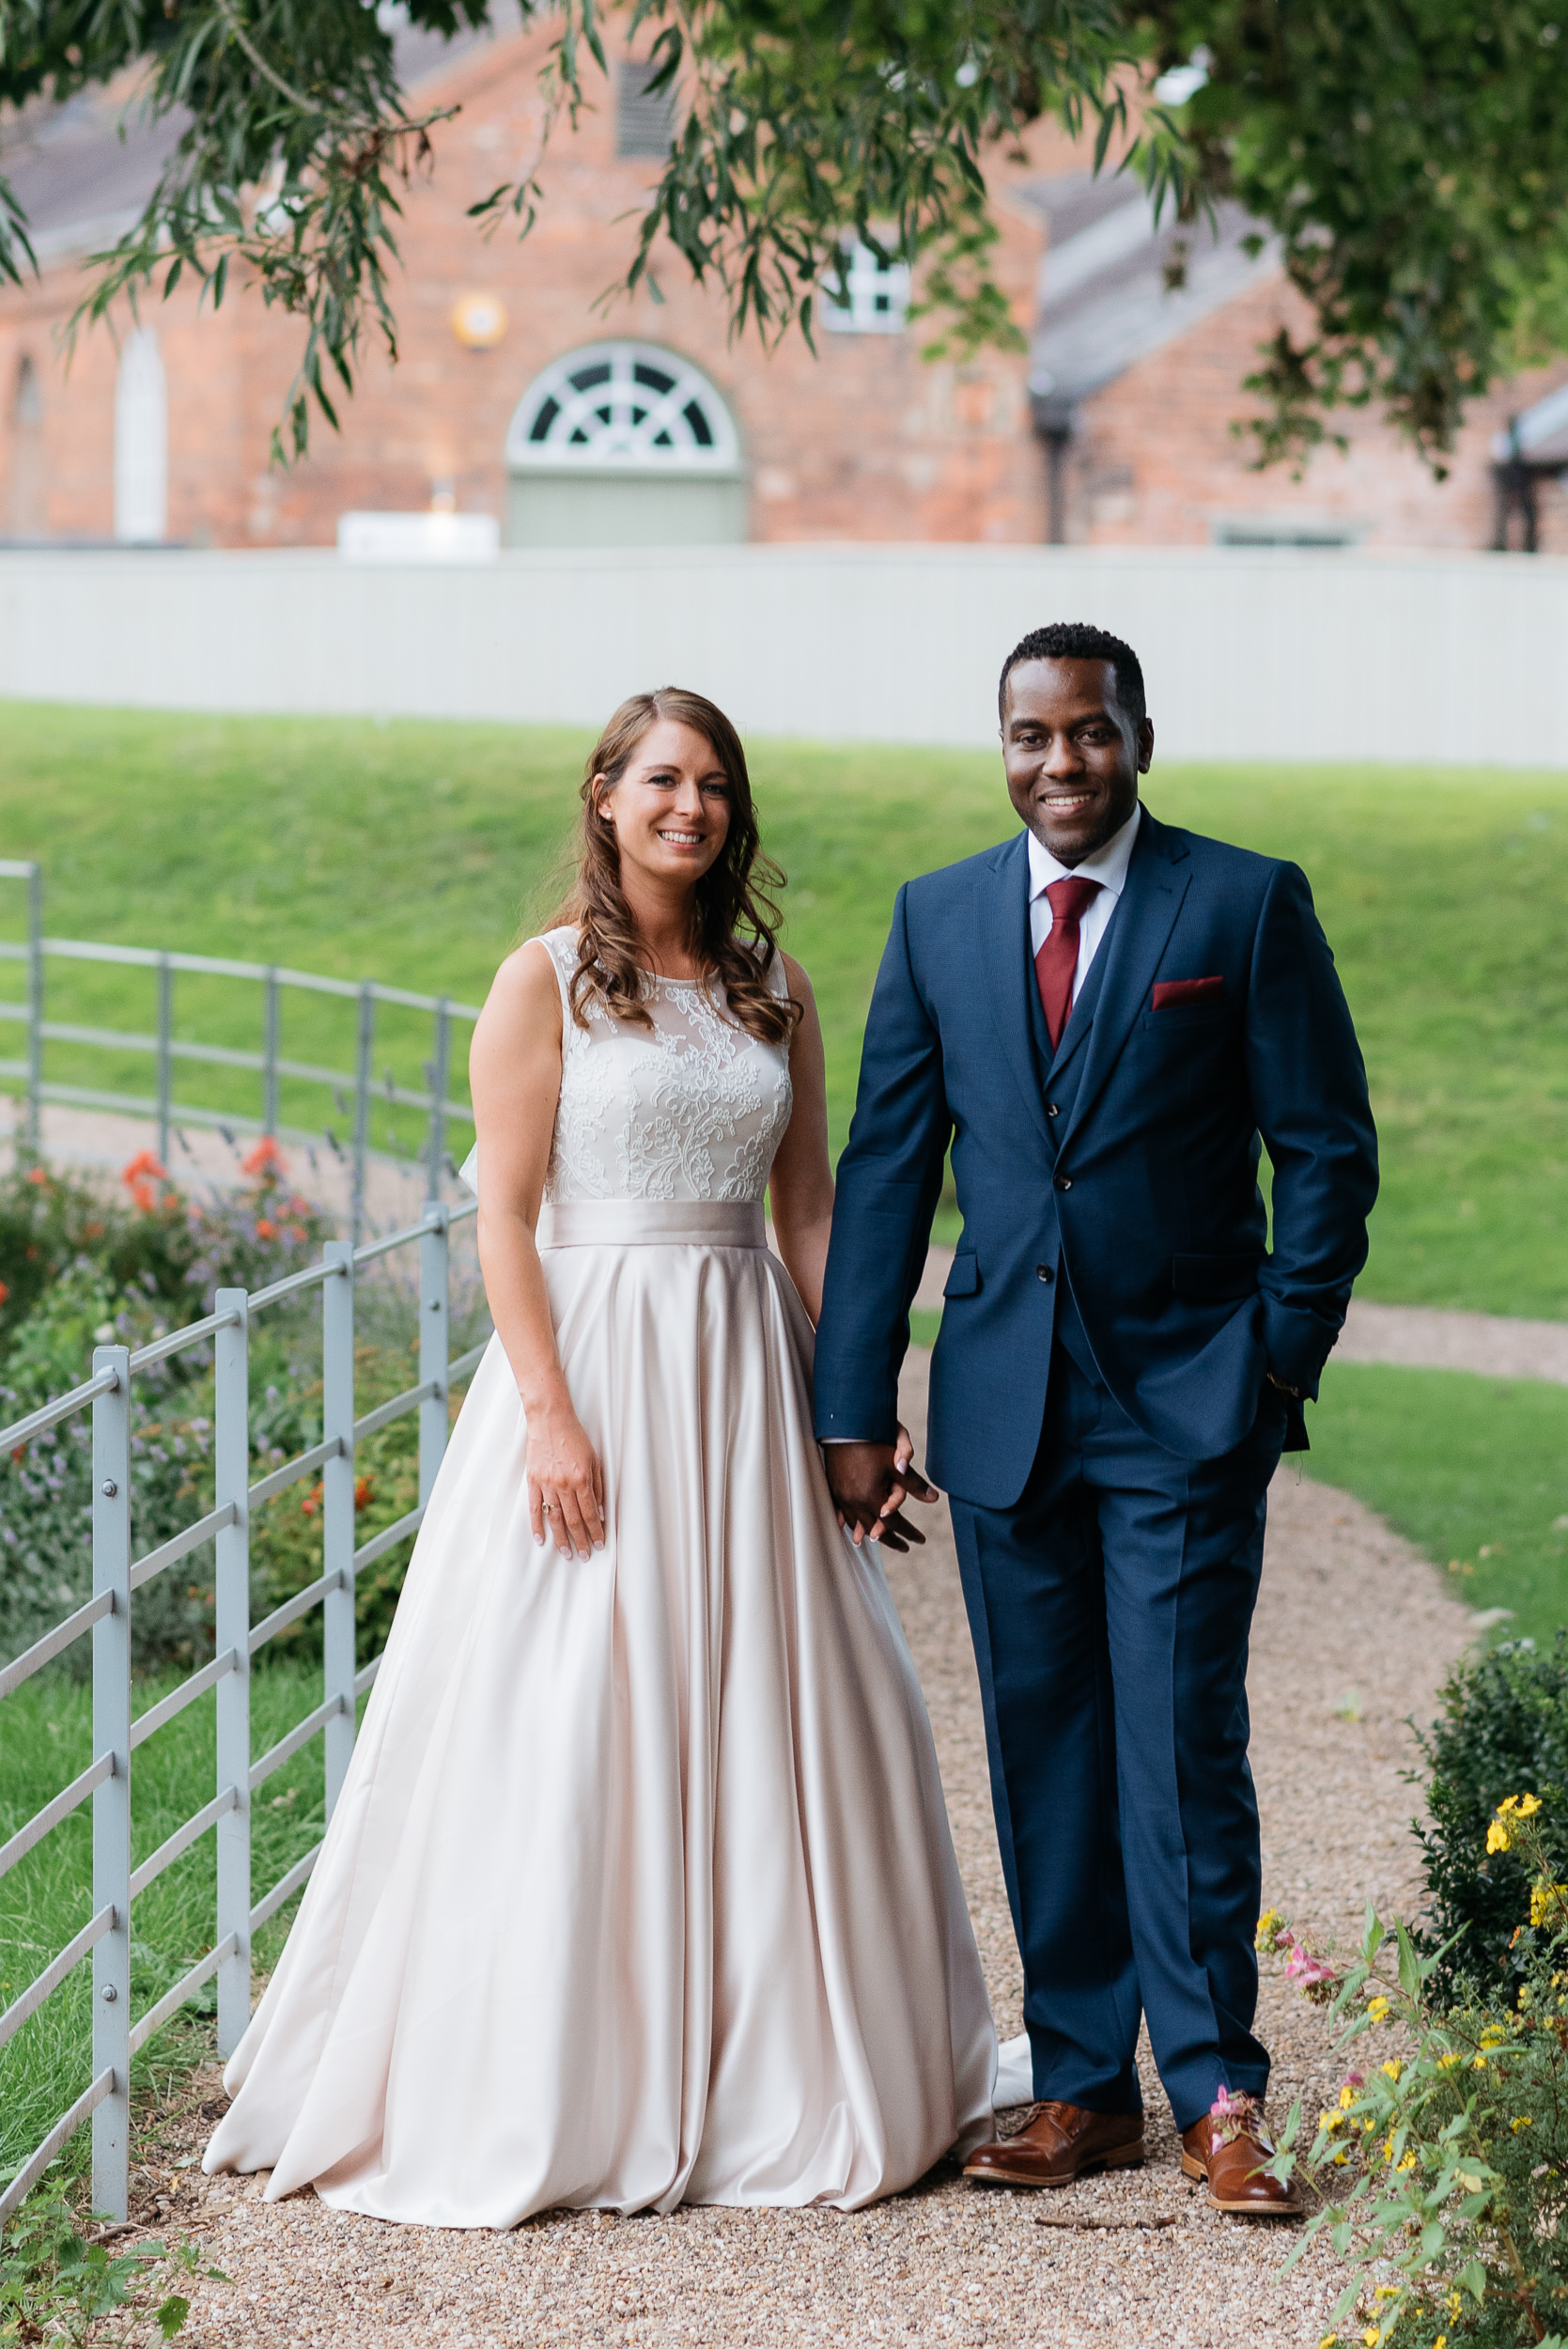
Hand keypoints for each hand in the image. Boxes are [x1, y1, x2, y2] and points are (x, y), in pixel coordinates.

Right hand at [525, 1394, 605, 1557]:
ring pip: (555, 1518)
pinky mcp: (533, 1481)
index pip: (589, 1513)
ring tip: (566, 1553)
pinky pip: (535, 1508)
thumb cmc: (575, 1437)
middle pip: (573, 1520)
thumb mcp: (594, 1460)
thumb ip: (598, 1487)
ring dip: (561, 1538)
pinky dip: (537, 1526)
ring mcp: (546, 1484)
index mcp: (581, 1479)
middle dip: (580, 1540)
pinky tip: (541, 1540)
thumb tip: (599, 1512)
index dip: (595, 1531)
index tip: (600, 1543)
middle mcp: (563, 1484)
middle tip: (585, 1556)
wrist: (550, 1419)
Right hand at [825, 1432, 939, 1553]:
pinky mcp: (833, 1488)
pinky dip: (848, 1522)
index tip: (920, 1540)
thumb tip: (934, 1498)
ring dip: (868, 1533)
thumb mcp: (897, 1462)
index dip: (909, 1532)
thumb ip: (914, 1483)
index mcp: (872, 1496)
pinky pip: (841, 1512)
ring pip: (856, 1523)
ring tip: (877, 1540)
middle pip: (874, 1529)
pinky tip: (849, 1528)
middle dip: (890, 1540)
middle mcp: (855, 1501)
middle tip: (904, 1548)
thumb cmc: (873, 1442)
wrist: (845, 1427)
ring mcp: (842, 1496)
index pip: (894, 1522)